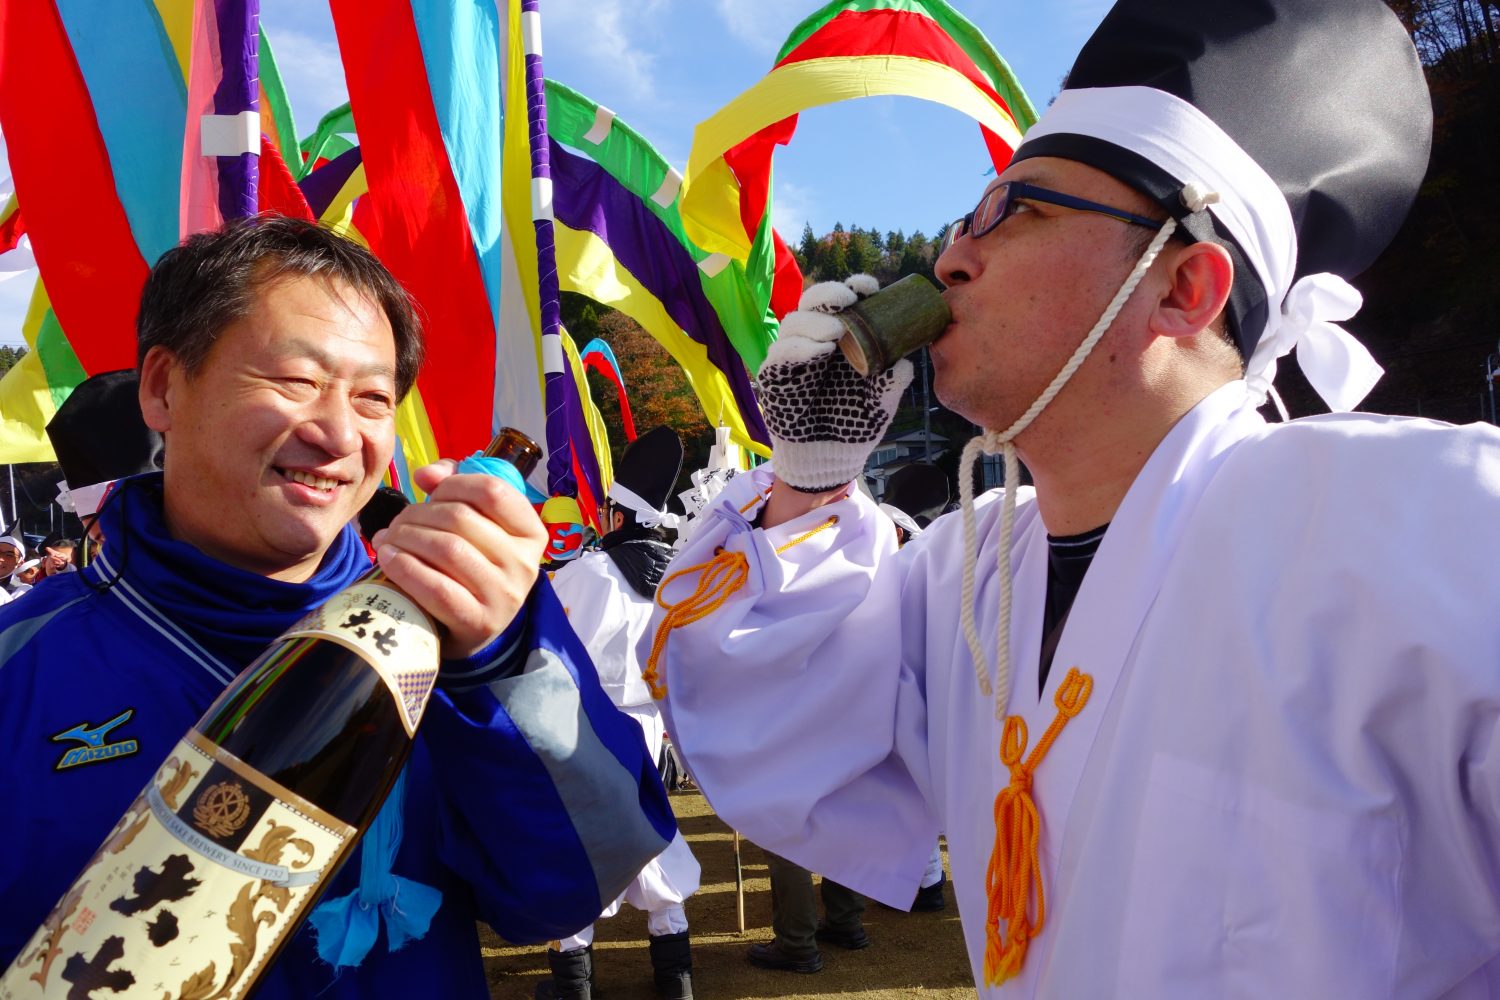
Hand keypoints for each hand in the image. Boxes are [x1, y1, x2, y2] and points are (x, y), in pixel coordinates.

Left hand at [373, 460, 546, 659]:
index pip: (493, 490)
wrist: (473, 630)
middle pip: (461, 517)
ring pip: (447, 548)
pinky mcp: (479, 623)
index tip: (430, 491)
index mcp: (531, 532)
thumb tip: (426, 475)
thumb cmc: (472, 565)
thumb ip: (456, 486)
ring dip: (405, 537)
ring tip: (388, 539)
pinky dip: (405, 568)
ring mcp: (504, 595)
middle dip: (417, 513)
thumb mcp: (477, 525)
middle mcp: (525, 563)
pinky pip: (436, 589)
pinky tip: (388, 558)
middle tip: (397, 523)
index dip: (453, 483)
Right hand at [758, 275, 913, 493]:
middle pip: (812, 303)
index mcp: (842, 340)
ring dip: (814, 322)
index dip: (853, 288)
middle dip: (828, 294)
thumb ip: (894, 381)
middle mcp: (815, 342)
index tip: (869, 288)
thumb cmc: (855, 425)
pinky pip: (780, 354)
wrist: (830, 460)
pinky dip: (799, 347)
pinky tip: (820, 351)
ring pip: (793, 323)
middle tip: (849, 300)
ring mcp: (793, 358)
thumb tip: (906, 360)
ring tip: (836, 333)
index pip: (842, 302)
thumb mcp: (882, 402)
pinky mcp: (775, 377)